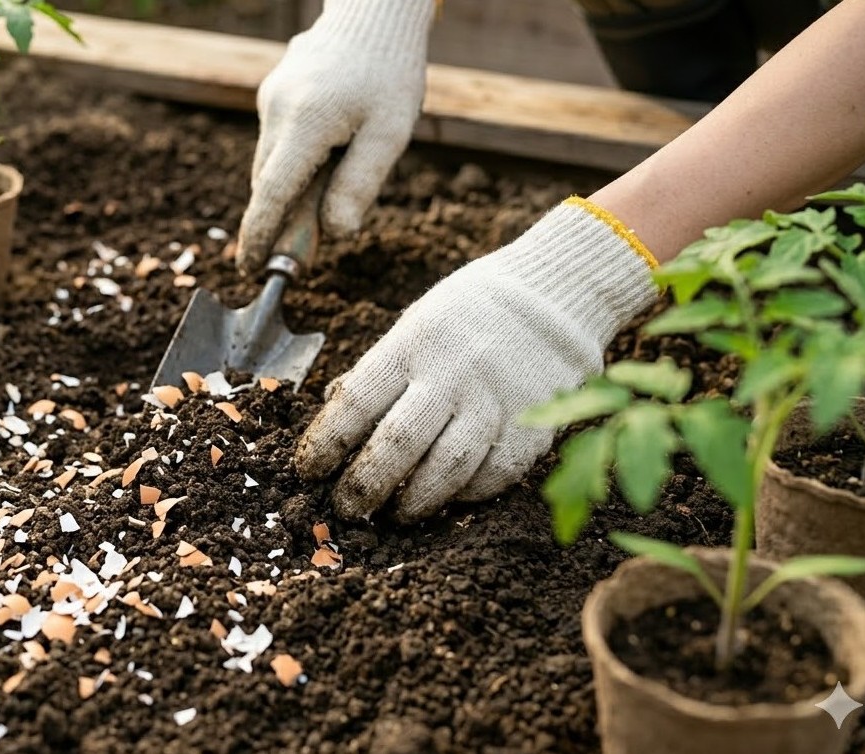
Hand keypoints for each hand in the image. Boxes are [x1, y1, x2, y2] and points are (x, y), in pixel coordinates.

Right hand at [236, 0, 433, 274]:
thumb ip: (360, 184)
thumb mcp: (390, 133)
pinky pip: (277, 141)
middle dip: (280, 220)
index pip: (272, 194)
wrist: (373, 13)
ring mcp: (270, 100)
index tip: (251, 269)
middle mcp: (277, 111)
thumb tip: (336, 233)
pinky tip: (328, 151)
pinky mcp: (272, 93)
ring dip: (290, 189)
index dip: (260, 236)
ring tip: (329, 188)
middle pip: (269, 184)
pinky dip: (293, 162)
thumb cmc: (390, 72)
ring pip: (271, 164)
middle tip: (302, 252)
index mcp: (306, 123)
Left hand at [295, 199, 658, 521]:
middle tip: (348, 509)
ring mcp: (495, 402)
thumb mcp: (415, 325)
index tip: (308, 471)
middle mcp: (451, 374)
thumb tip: (334, 421)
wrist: (556, 293)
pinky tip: (447, 497)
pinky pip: (491, 477)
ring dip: (412, 502)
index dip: (325, 444)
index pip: (354, 403)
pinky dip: (464, 495)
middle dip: (363, 487)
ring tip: (396, 512)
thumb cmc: (469, 313)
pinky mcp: (532, 427)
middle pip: (396, 445)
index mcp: (412, 345)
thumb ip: (381, 373)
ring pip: (444, 470)